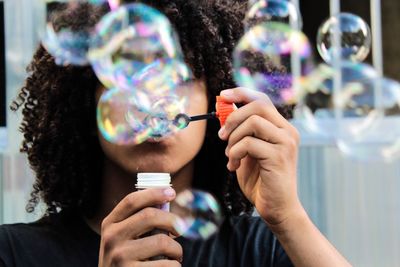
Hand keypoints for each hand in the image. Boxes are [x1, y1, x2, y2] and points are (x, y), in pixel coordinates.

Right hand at [99, 188, 182, 266]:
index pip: (131, 200)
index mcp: (110, 224)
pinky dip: (175, 265)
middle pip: (150, 216)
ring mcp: (120, 256)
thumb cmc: (126, 260)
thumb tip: (167, 202)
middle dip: (173, 220)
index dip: (153, 193)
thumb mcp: (123, 238)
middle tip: (181, 229)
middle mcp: (112, 238)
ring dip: (177, 249)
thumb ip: (138, 221)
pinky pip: (166, 264)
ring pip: (162, 241)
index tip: (171, 192)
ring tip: (175, 255)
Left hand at [218, 88, 302, 226]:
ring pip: (253, 122)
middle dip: (233, 117)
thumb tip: (225, 111)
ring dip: (233, 138)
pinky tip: (233, 166)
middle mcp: (287, 131)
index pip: (262, 99)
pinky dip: (235, 153)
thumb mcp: (247, 151)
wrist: (276, 208)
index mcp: (281, 128)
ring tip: (230, 156)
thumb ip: (241, 132)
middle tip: (221, 135)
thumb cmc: (261, 180)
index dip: (241, 93)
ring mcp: (286, 143)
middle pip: (258, 105)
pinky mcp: (279, 156)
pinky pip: (248, 143)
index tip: (222, 96)